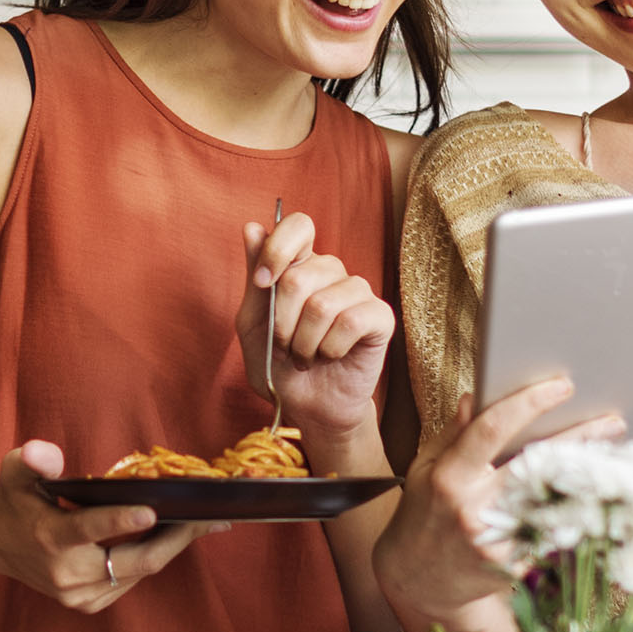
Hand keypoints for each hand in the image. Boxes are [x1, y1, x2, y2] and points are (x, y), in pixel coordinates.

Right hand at [0, 441, 225, 612]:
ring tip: (202, 521)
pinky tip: (173, 535)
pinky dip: (154, 557)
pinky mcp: (88, 603)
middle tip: (211, 516)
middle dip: (177, 538)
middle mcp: (67, 574)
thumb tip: (44, 453)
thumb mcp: (15, 472)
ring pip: (140, 571)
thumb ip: (32, 461)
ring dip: (171, 546)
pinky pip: (133, 579)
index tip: (152, 508)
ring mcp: (79, 594)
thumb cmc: (12, 499)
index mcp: (49, 538)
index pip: (90, 530)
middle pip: (135, 560)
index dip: (121, 520)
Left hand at [239, 212, 395, 439]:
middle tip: (285, 345)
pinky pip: (350, 322)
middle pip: (299, 276)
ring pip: (322, 305)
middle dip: (281, 323)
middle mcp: (331, 271)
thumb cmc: (279, 364)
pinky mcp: (380, 316)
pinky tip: (332, 356)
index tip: (262, 284)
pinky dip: (330, 348)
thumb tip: (253, 227)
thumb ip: (255, 275)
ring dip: (305, 343)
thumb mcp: (253, 321)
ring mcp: (358, 291)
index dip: (278, 249)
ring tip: (307, 356)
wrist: (307, 406)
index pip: (298, 225)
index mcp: (300, 264)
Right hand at [375, 378, 626, 625]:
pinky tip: (600, 498)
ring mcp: (496, 541)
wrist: (420, 579)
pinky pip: (552, 533)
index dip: (529, 403)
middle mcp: (474, 509)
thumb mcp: (425, 468)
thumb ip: (453, 434)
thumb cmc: (424, 514)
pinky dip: (576, 513)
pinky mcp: (514, 565)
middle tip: (612, 422)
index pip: (492, 430)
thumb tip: (477, 397)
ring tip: (615, 458)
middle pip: (536, 465)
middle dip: (579, 439)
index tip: (561, 386)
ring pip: (553, 502)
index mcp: (449, 478)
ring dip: (587, 479)